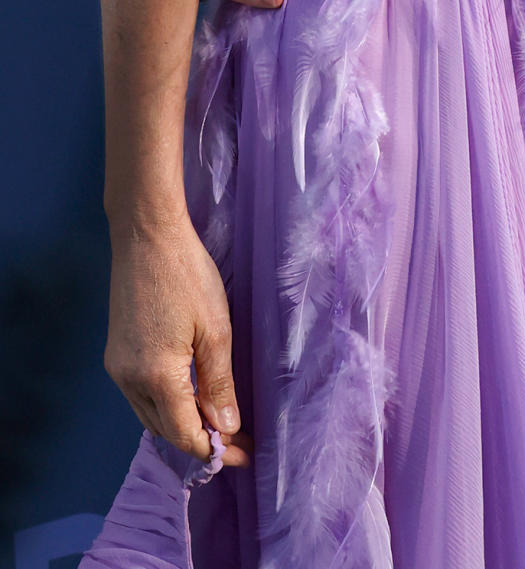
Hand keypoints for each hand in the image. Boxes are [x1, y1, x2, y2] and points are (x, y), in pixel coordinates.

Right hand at [105, 216, 248, 466]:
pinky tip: (187, 398)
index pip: (185, 434)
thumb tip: (227, 427)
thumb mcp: (215, 328)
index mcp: (157, 376)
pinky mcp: (116, 354)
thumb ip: (219, 383)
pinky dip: (165, 406)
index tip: (243, 455)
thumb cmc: (186, 275)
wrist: (146, 235)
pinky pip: (141, 396)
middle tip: (236, 442)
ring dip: (181, 425)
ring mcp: (118, 368)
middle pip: (165, 430)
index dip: (214, 449)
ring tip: (216, 425)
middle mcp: (129, 380)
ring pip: (150, 416)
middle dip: (200, 441)